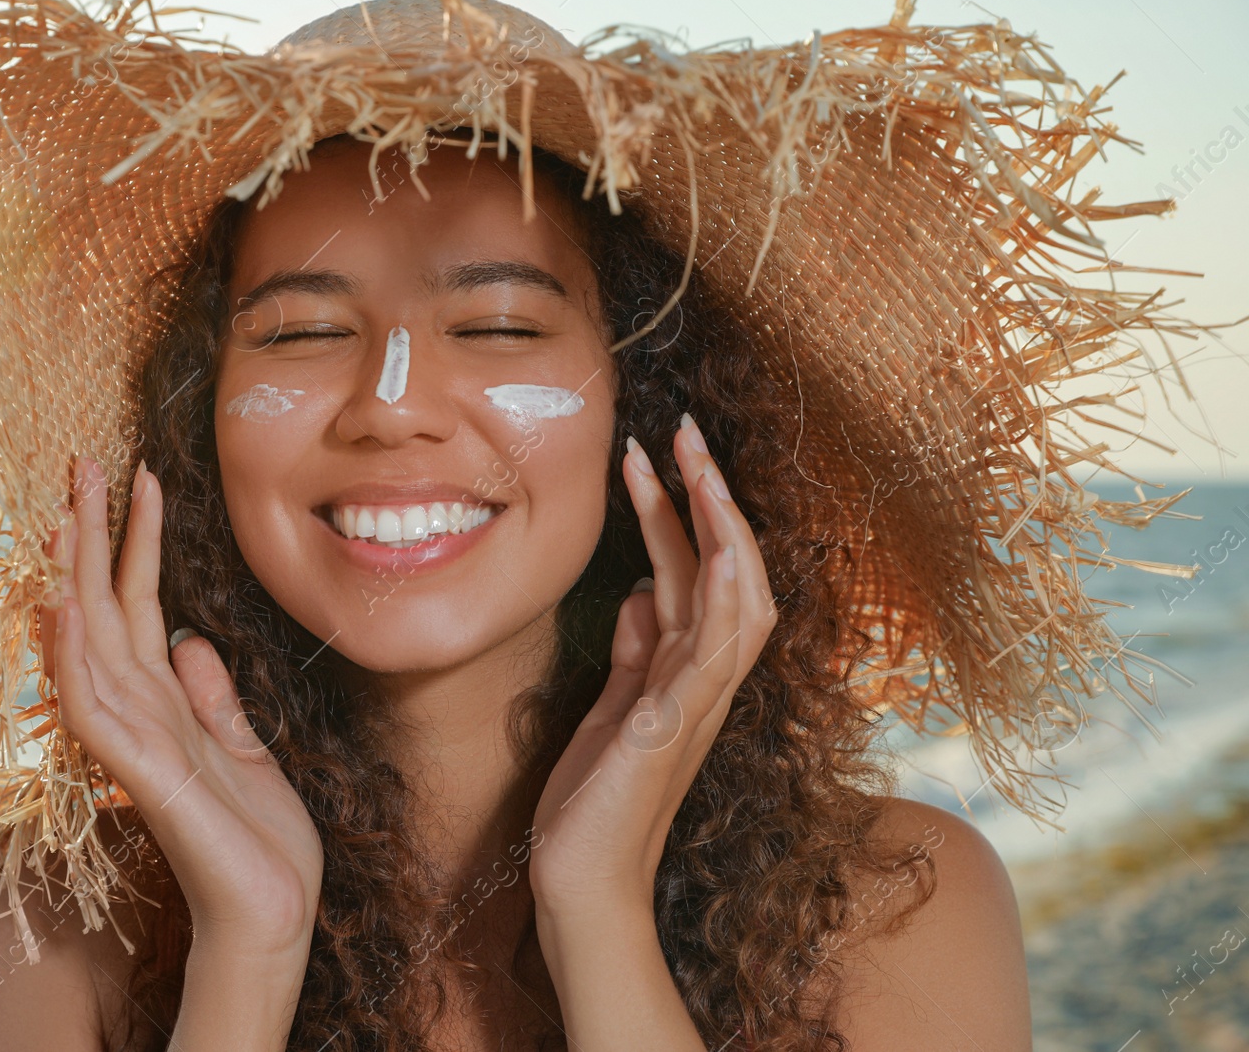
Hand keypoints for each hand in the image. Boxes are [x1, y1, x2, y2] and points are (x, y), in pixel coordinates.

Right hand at [39, 457, 322, 955]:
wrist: (274, 910)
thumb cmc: (260, 839)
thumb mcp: (247, 749)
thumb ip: (215, 699)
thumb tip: (192, 643)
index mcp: (167, 702)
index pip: (139, 605)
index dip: (136, 541)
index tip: (138, 477)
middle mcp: (140, 714)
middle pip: (104, 609)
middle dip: (92, 536)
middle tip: (81, 461)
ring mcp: (134, 743)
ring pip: (87, 646)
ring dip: (73, 579)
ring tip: (65, 513)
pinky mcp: (142, 775)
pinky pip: (95, 708)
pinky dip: (75, 658)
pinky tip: (66, 608)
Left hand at [529, 413, 776, 913]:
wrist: (582, 886)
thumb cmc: (594, 805)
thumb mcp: (611, 710)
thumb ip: (635, 656)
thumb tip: (644, 595)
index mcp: (684, 674)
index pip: (701, 574)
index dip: (687, 512)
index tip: (657, 455)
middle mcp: (702, 683)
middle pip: (731, 571)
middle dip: (711, 498)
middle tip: (684, 431)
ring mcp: (693, 706)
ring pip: (736, 599)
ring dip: (721, 529)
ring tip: (696, 465)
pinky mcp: (668, 730)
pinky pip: (714, 655)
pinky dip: (723, 601)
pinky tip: (715, 555)